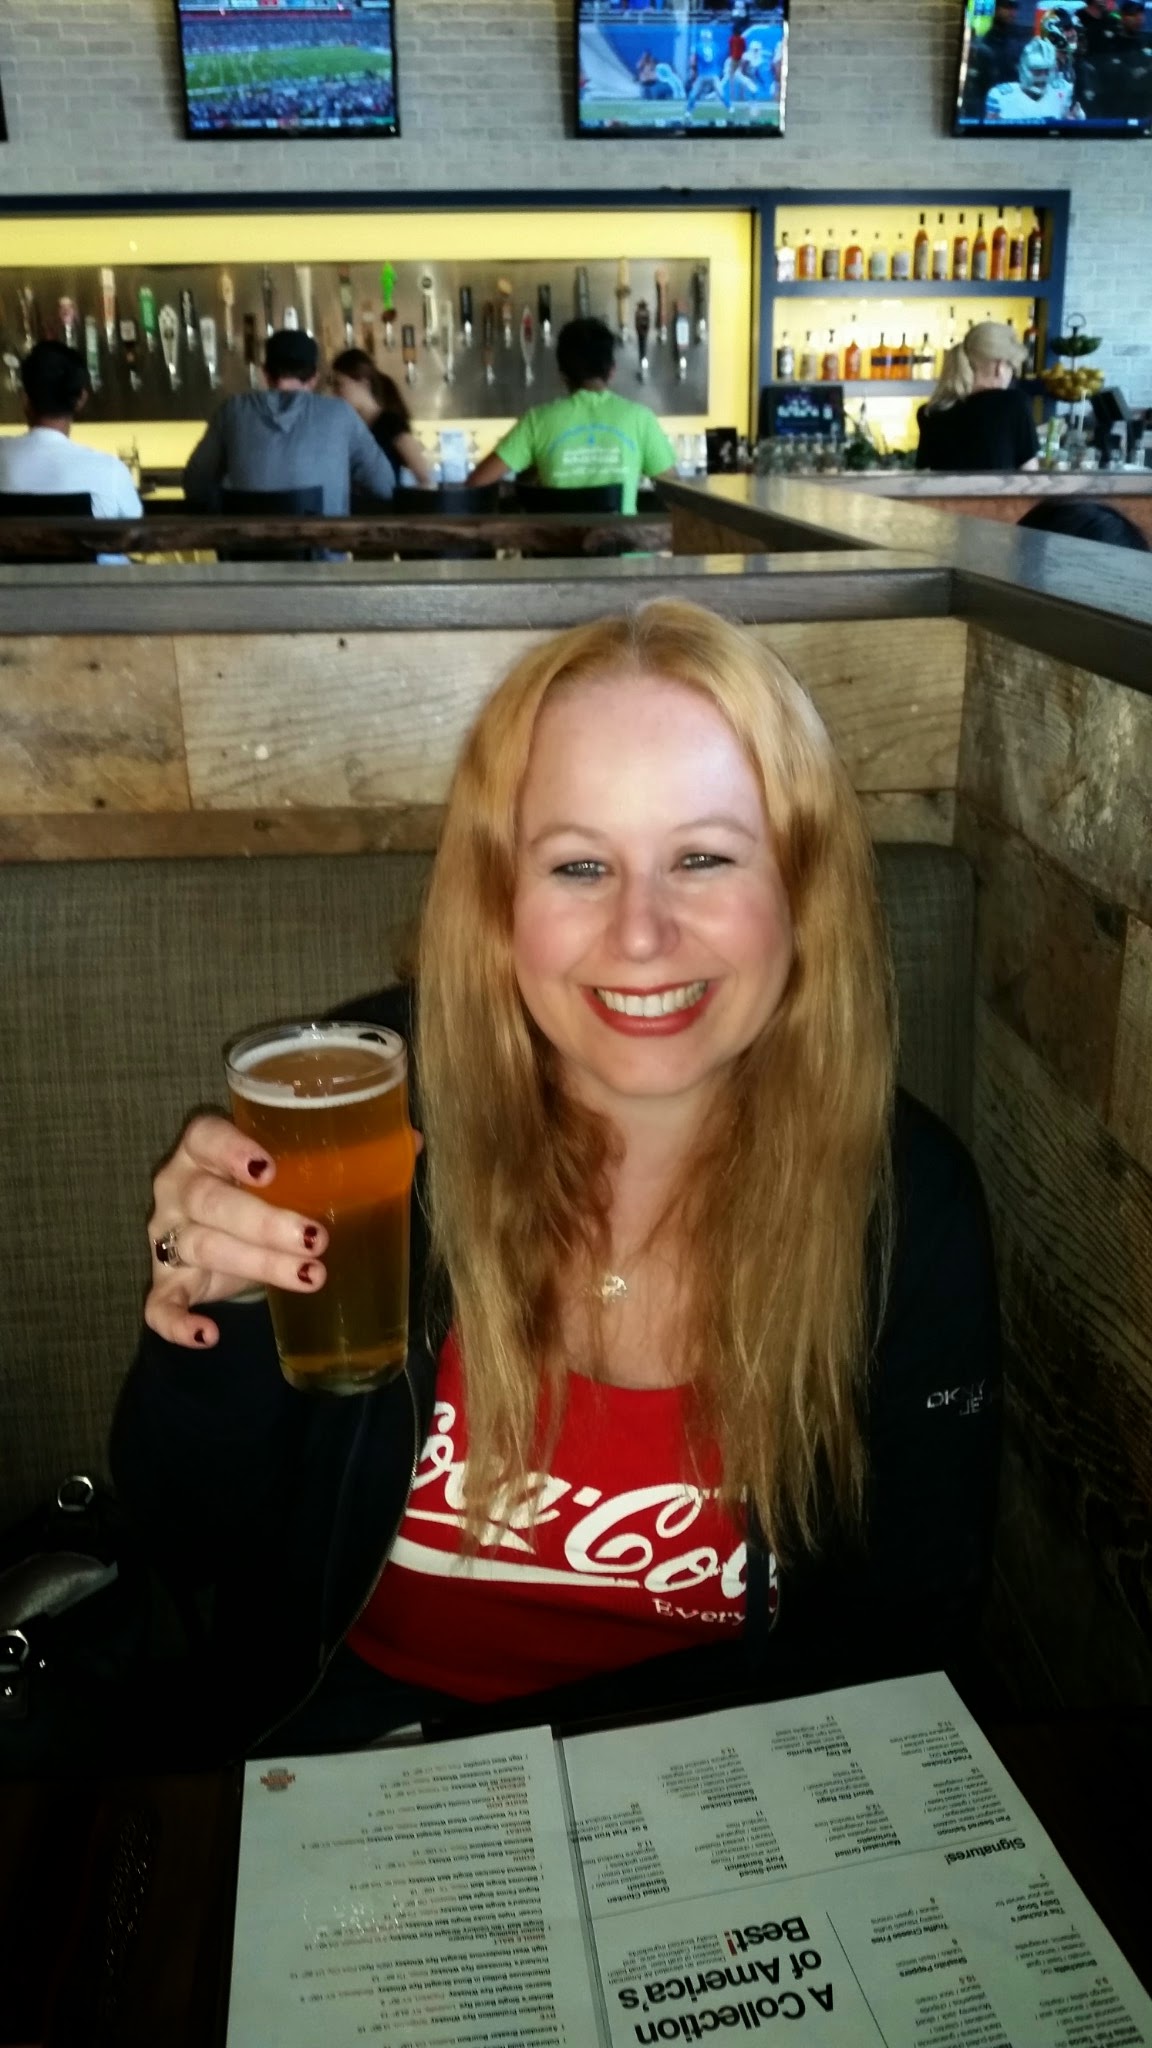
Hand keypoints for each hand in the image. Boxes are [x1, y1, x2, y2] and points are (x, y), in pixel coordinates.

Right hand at [145, 1116, 423, 1350]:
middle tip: (315, 1239)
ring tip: (310, 1276)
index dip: (231, 1149)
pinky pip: (159, 1304)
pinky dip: (178, 1322)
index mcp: (203, 1148)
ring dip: (257, 1264)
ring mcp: (166, 1236)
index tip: (270, 1169)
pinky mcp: (165, 1281)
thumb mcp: (295, 1167)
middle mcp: (178, 1187)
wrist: (226, 1233)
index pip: (205, 1137)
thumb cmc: (266, 1191)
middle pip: (210, 1200)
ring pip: (202, 1247)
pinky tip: (208, 1334)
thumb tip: (411, 1140)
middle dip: (264, 1221)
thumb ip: (345, 1151)